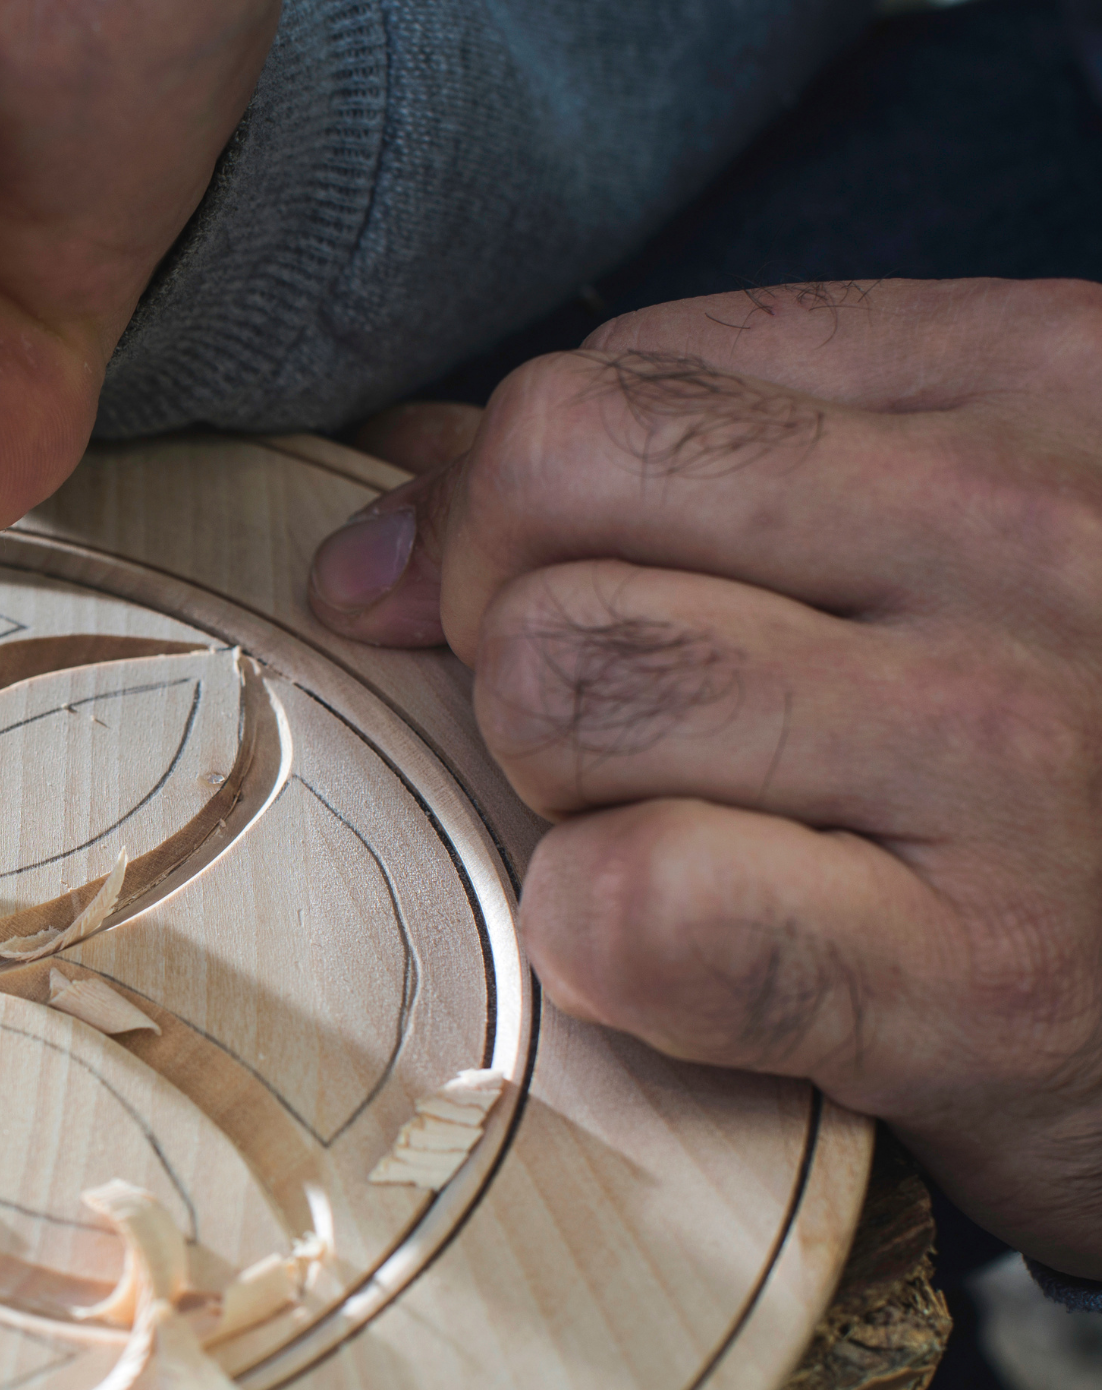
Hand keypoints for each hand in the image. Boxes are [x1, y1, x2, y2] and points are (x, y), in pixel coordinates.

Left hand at [310, 279, 1101, 1275]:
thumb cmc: (1073, 763)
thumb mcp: (944, 545)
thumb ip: (695, 467)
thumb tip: (388, 499)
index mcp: (1038, 379)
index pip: (615, 377)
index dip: (512, 506)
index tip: (546, 600)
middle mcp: (1038, 533)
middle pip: (552, 485)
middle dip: (515, 615)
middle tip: (615, 732)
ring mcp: (1015, 750)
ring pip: (561, 682)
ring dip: (560, 785)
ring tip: (692, 834)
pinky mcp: (975, 977)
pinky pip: (637, 901)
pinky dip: (599, 939)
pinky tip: (685, 958)